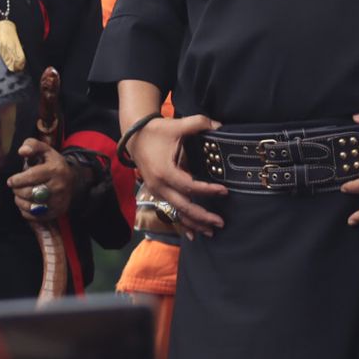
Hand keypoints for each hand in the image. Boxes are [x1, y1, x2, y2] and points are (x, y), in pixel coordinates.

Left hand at [6, 140, 78, 222]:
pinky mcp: (55, 212)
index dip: (17, 180)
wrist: (72, 182)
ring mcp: (58, 201)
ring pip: (29, 206)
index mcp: (56, 170)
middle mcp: (59, 186)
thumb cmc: (53, 165)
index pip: (32, 176)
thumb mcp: (45, 151)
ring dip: (20, 201)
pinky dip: (25, 211)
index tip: (11, 181)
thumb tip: (22, 151)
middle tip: (16, 187)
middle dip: (17, 190)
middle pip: (29, 193)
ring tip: (21, 194)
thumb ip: (32, 145)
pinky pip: (33, 216)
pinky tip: (27, 203)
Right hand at [126, 114, 227, 238]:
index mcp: (164, 171)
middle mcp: (159, 186)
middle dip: (202, 216)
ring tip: (211, 231)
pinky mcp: (158, 194)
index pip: (189, 186)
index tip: (224, 191)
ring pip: (177, 213)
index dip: (207, 190)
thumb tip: (220, 126)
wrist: (134, 137)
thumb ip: (198, 123)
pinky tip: (193, 234)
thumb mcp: (177, 125)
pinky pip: (171, 212)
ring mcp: (157, 192)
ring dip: (194, 223)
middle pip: (183, 207)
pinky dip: (183, 224)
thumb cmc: (156, 131)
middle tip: (221, 222)